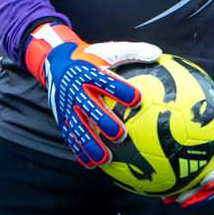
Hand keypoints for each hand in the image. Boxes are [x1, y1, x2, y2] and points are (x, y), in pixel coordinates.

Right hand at [24, 23, 161, 167]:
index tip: (137, 98)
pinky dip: (80, 151)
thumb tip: (157, 53)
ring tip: (105, 159)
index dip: (121, 90)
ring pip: (79, 128)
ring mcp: (67, 107)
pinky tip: (92, 164)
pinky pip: (71, 137)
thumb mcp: (109, 50)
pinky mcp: (63, 119)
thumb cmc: (92, 58)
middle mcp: (76, 91)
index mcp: (89, 73)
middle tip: (120, 134)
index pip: (106, 81)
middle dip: (104, 122)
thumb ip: (133, 51)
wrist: (56, 62)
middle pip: (90, 108)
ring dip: (91, 145)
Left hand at [171, 75, 213, 207]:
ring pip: (199, 181)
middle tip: (178, 200)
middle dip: (196, 194)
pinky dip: (179, 176)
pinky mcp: (207, 161)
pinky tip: (162, 180)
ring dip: (184, 190)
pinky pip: (192, 170)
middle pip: (209, 183)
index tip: (204, 183)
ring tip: (166, 198)